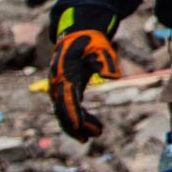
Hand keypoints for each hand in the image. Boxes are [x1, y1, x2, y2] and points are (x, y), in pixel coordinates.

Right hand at [50, 26, 120, 140]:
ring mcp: (58, 88)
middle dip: (76, 125)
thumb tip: (113, 77)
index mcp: (65, 73)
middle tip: (93, 136)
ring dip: (77, 125)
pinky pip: (68, 109)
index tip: (80, 127)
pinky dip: (78, 119)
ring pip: (64, 112)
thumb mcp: (101, 48)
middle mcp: (57, 83)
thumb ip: (106, 62)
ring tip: (97, 134)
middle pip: (63, 110)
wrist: (77, 36)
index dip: (72, 113)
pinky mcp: (64, 91)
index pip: (66, 98)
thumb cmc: (91, 43)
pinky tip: (91, 128)